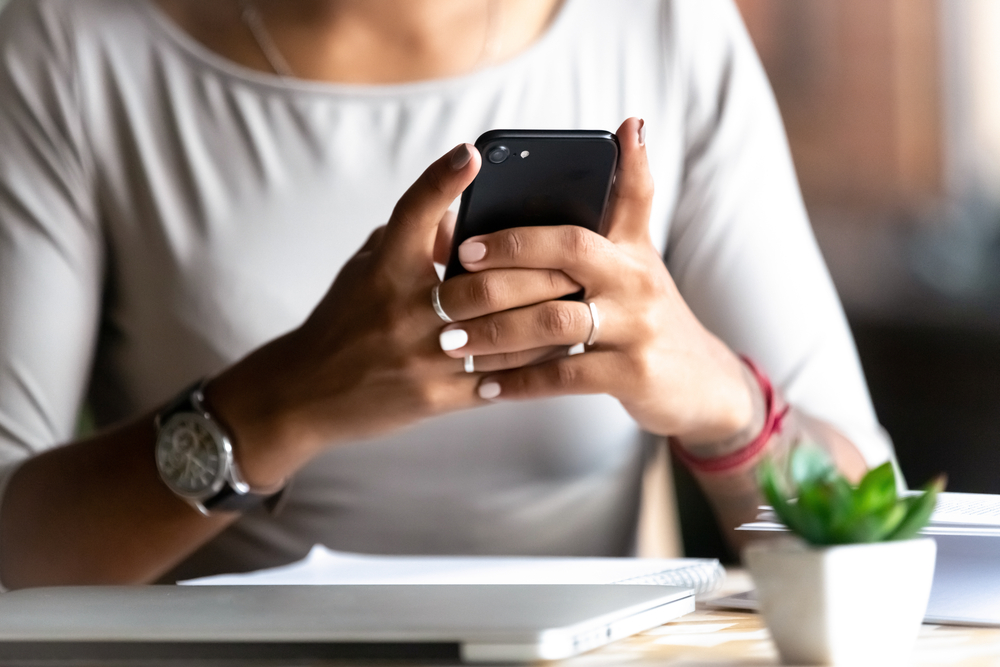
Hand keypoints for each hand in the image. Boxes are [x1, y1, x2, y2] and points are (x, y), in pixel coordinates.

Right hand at [207, 143, 578, 487]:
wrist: (304, 394)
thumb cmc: (342, 322)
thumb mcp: (367, 270)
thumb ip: (413, 239)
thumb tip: (466, 213)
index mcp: (383, 268)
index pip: (412, 212)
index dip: (442, 180)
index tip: (473, 153)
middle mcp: (402, 308)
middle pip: (486, 280)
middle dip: (541, 270)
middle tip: (581, 258)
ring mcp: (419, 355)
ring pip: (503, 333)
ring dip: (548, 318)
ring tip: (586, 304)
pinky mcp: (432, 397)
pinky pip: (497, 378)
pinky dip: (532, 365)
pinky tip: (561, 352)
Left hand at [435, 118, 756, 442]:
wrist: (700, 382)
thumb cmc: (647, 313)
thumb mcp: (639, 258)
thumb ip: (622, 204)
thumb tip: (628, 126)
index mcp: (631, 246)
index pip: (600, 198)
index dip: (560, 184)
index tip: (490, 209)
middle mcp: (637, 278)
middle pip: (569, 250)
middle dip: (506, 258)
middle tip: (453, 272)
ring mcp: (637, 326)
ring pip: (555, 320)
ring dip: (497, 330)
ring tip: (452, 339)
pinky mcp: (633, 373)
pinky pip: (564, 374)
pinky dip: (521, 381)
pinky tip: (485, 386)